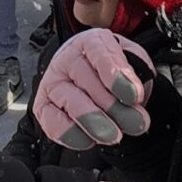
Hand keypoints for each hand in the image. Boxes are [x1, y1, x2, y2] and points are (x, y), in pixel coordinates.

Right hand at [32, 28, 153, 150]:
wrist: (91, 79)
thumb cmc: (112, 70)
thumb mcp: (131, 61)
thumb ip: (138, 70)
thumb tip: (136, 92)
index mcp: (91, 42)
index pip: (100, 52)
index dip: (117, 75)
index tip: (134, 95)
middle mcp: (67, 59)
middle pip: (87, 81)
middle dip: (114, 106)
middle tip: (135, 122)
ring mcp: (53, 83)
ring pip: (72, 102)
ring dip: (95, 122)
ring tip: (114, 135)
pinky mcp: (43, 107)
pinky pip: (54, 123)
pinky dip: (73, 135)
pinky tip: (90, 140)